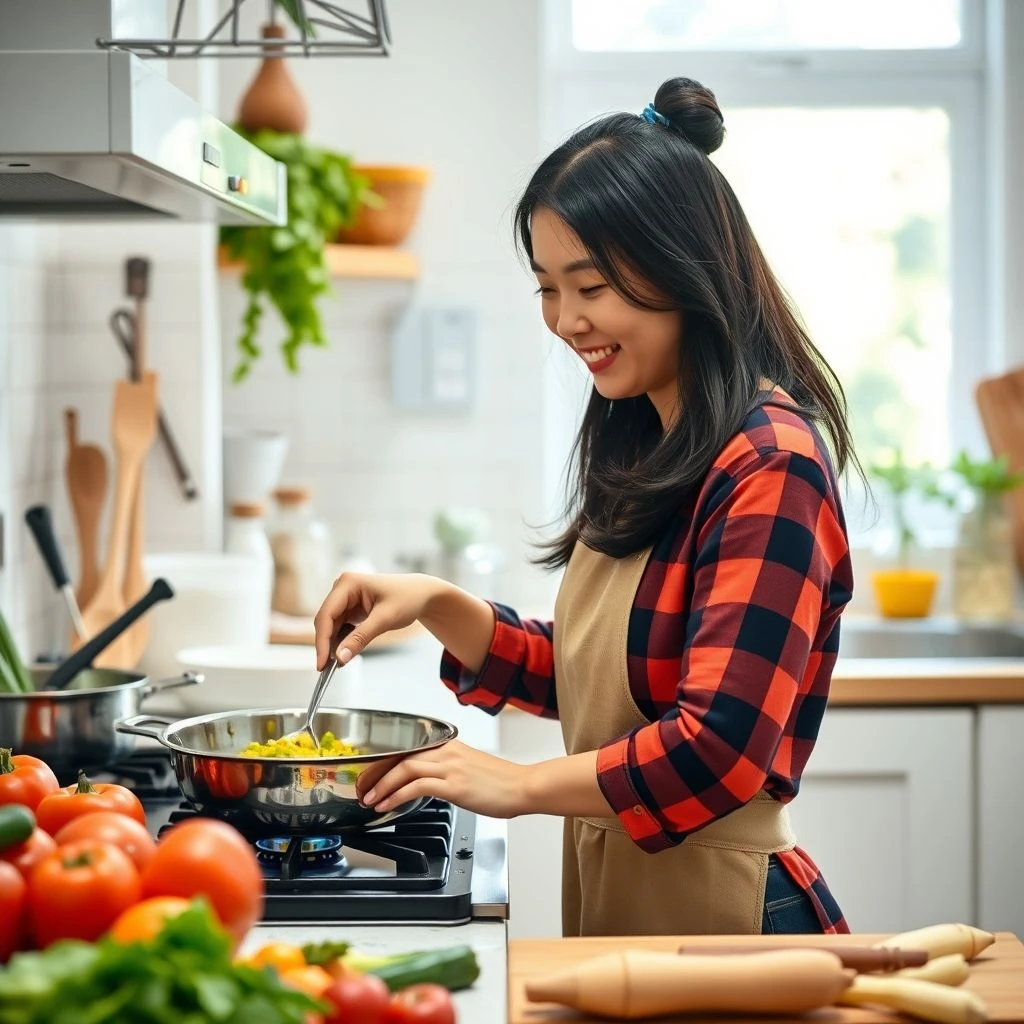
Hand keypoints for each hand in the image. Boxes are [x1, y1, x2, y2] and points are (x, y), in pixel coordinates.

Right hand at [313, 572, 441, 668]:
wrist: (422, 595)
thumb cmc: (407, 598)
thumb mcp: (385, 619)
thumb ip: (360, 638)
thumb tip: (339, 657)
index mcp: (348, 583)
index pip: (326, 615)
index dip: (322, 641)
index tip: (322, 663)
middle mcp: (342, 588)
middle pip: (325, 621)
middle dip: (326, 645)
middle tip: (327, 669)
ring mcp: (345, 598)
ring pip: (331, 627)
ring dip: (333, 645)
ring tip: (339, 663)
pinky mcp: (350, 608)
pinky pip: (340, 628)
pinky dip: (341, 641)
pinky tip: (346, 652)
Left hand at [356, 740, 531, 818]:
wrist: (522, 787)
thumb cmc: (501, 782)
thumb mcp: (470, 769)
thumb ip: (448, 770)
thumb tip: (430, 780)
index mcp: (449, 746)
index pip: (409, 748)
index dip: (385, 761)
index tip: (372, 774)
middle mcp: (447, 752)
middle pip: (401, 756)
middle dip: (377, 773)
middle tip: (364, 788)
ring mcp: (450, 767)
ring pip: (404, 769)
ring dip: (382, 785)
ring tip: (371, 799)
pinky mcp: (453, 785)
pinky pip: (416, 786)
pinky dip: (397, 795)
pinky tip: (388, 805)